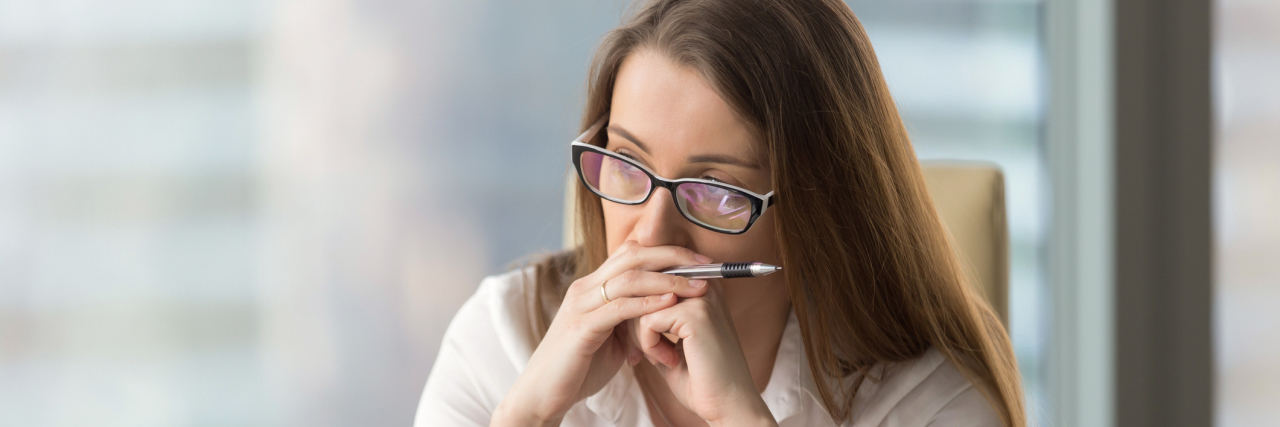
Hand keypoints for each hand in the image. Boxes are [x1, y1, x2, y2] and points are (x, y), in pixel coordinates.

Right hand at [492, 241, 711, 425]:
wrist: (542, 395)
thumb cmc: (578, 368)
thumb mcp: (611, 338)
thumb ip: (630, 320)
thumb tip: (660, 314)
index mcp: (592, 287)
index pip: (631, 253)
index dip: (666, 252)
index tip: (699, 261)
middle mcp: (584, 288)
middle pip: (633, 255)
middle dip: (673, 256)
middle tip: (707, 264)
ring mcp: (580, 305)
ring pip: (628, 277)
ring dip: (668, 278)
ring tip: (698, 285)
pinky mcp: (580, 328)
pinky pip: (618, 308)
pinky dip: (648, 303)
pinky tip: (670, 303)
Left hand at [631, 282, 776, 425]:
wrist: (728, 403)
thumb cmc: (700, 377)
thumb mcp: (670, 339)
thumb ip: (651, 317)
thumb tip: (620, 304)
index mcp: (700, 285)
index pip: (650, 281)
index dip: (637, 312)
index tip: (643, 343)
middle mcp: (704, 283)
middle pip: (643, 289)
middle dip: (634, 324)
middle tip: (645, 354)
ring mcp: (701, 297)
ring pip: (641, 305)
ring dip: (641, 338)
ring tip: (663, 358)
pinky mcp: (695, 314)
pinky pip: (647, 321)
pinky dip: (649, 346)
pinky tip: (669, 361)